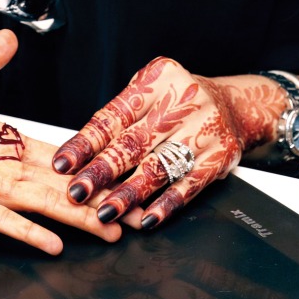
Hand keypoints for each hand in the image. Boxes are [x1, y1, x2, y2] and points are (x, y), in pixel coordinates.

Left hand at [0, 45, 121, 253]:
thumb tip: (9, 39)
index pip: (55, 150)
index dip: (88, 159)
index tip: (120, 165)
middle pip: (59, 184)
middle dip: (96, 196)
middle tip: (131, 209)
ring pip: (41, 204)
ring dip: (76, 217)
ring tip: (111, 229)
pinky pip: (0, 222)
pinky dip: (29, 232)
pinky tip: (57, 243)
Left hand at [52, 57, 281, 228]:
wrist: (236, 105)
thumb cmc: (180, 101)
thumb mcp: (152, 93)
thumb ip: (120, 118)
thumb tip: (78, 157)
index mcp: (159, 80)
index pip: (115, 116)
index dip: (86, 143)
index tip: (63, 164)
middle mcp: (184, 101)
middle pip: (135, 142)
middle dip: (102, 171)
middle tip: (77, 192)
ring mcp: (205, 128)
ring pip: (160, 166)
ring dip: (129, 193)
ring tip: (105, 212)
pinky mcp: (221, 155)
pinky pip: (190, 184)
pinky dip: (166, 204)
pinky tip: (147, 218)